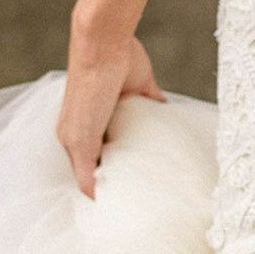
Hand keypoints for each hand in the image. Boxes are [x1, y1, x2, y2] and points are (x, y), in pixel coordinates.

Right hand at [58, 5, 164, 196]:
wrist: (107, 45)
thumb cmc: (87, 91)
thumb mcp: (81, 138)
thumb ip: (84, 169)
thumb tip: (92, 198)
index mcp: (77, 137)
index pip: (89, 171)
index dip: (102, 187)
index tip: (119, 208)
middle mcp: (98, 125)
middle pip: (115, 156)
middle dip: (127, 173)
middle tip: (146, 197)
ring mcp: (121, 110)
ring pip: (137, 139)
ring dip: (147, 152)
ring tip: (163, 176)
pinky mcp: (143, 95)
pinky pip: (157, 118)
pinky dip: (166, 129)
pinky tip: (177, 145)